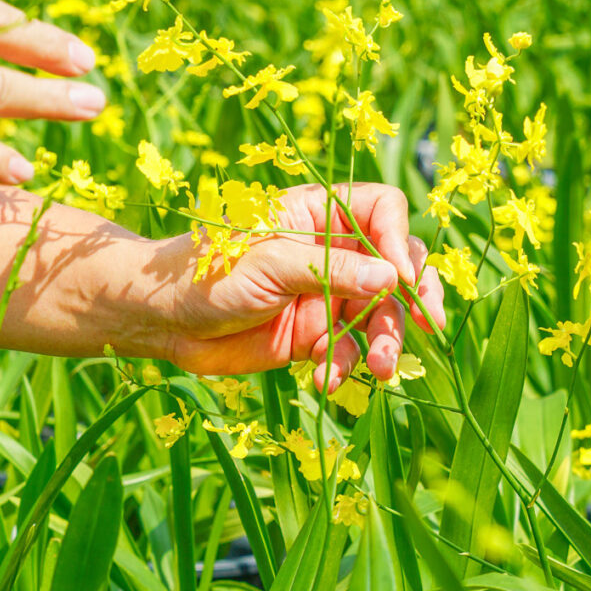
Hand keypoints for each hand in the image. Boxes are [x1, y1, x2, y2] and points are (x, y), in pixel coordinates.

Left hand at [144, 183, 445, 389]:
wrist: (164, 321)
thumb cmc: (206, 272)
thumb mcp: (268, 264)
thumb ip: (331, 270)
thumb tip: (393, 279)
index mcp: (318, 213)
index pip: (383, 210)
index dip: (398, 239)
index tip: (398, 275)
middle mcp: (332, 251)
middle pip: (397, 265)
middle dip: (412, 298)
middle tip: (426, 326)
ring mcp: (327, 294)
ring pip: (382, 314)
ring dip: (385, 341)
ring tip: (377, 369)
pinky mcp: (316, 335)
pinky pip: (351, 349)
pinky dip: (347, 366)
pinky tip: (325, 380)